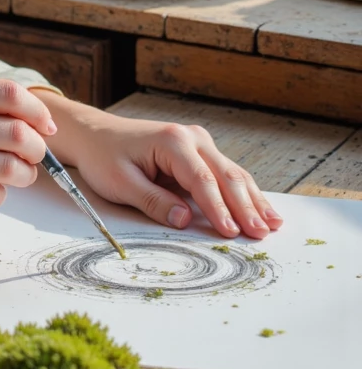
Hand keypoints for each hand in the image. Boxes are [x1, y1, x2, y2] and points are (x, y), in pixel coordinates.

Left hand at [34, 92, 283, 240]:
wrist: (95, 134)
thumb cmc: (104, 156)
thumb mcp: (120, 183)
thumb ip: (153, 201)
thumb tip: (184, 220)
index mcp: (172, 142)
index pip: (202, 181)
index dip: (218, 209)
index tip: (232, 233)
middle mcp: (191, 138)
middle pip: (226, 176)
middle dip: (245, 207)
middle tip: (261, 234)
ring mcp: (198, 142)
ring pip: (232, 174)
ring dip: (252, 200)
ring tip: (272, 225)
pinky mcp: (199, 151)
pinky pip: (225, 173)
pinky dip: (244, 193)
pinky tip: (262, 208)